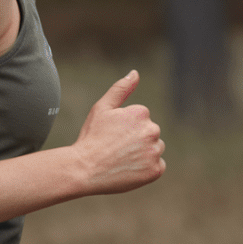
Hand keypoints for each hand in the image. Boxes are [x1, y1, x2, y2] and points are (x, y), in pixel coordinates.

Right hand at [71, 70, 165, 194]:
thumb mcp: (102, 108)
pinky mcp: (155, 170)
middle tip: (115, 147)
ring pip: (154, 149)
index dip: (125, 127)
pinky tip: (129, 168)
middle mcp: (152, 131)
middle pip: (149, 133)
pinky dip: (146, 168)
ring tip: (122, 158)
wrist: (85, 169)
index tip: (112, 134)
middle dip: (136, 138)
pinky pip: (157, 166)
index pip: (141, 118)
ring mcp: (154, 152)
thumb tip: (135, 73)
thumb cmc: (92, 136)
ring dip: (143, 153)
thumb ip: (121, 89)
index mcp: (141, 113)